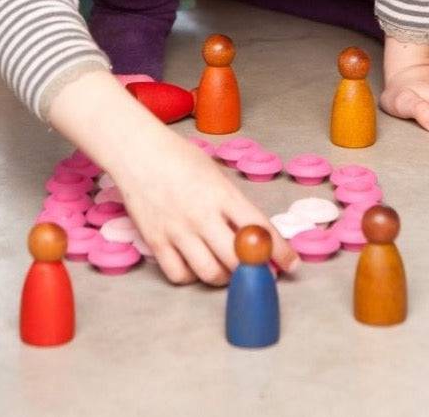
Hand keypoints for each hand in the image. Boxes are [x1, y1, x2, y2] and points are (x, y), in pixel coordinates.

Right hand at [49, 70, 298, 285]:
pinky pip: (179, 275)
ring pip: (210, 273)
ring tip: (227, 270)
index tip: (291, 263)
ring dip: (224, 277)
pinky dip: (191, 276)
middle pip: (237, 260)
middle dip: (254, 271)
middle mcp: (202, 215)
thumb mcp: (216, 174)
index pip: (259, 229)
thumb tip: (255, 232)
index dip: (279, 251)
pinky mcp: (155, 241)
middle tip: (259, 272)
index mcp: (222, 194)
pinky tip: (196, 265)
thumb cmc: (180, 157)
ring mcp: (177, 230)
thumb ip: (234, 204)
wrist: (137, 152)